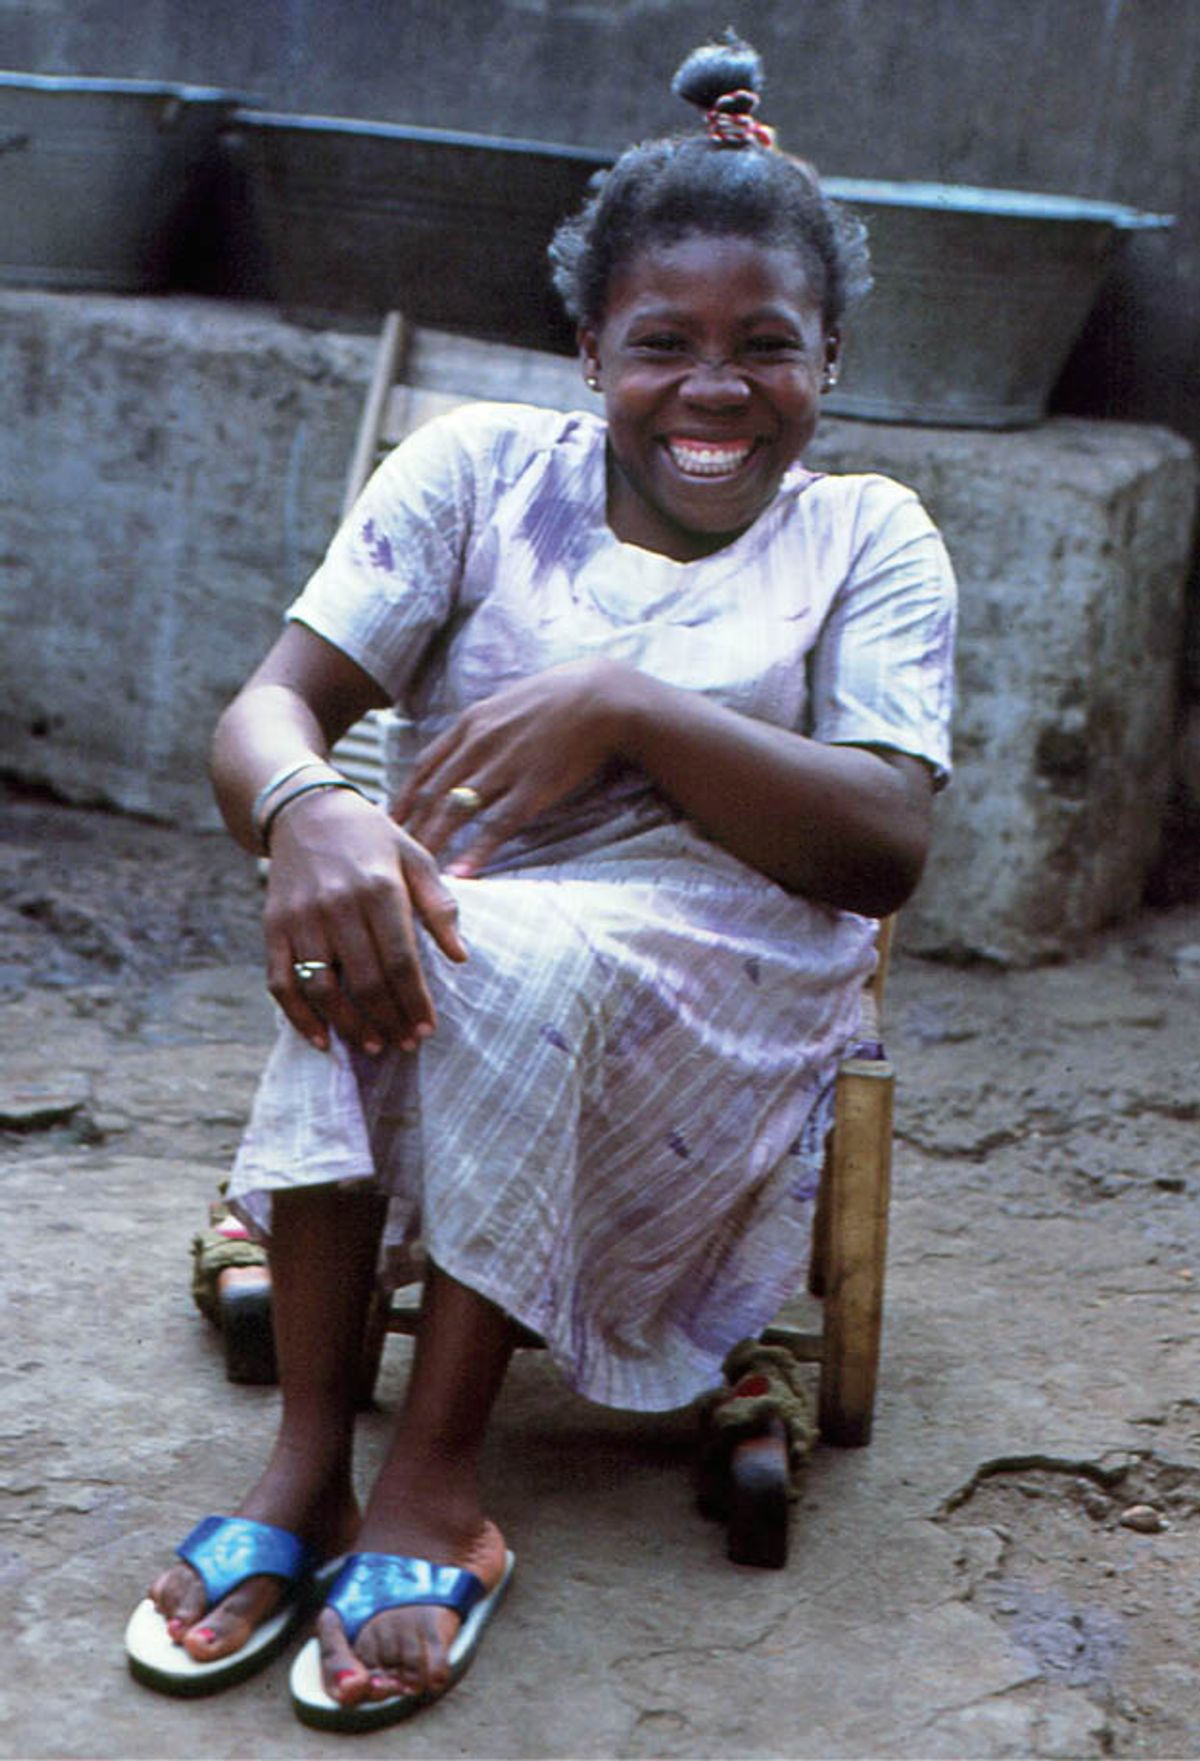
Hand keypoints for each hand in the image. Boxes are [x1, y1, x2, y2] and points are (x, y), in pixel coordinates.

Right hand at [262, 787, 465, 1054]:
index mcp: (379, 888)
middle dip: (389, 1020)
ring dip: (349, 1026)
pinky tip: (322, 1040)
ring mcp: (301, 919)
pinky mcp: (274, 927)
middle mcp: (337, 905)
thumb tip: (460, 956)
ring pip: (323, 988)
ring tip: (373, 1045)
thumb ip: (439, 904)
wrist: (305, 811)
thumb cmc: (371, 838)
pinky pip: (281, 982)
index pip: (400, 960)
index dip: (415, 1001)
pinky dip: (299, 1017)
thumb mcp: (415, 856)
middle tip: (405, 1043)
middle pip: (364, 981)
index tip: (427, 1028)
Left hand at [397, 658, 634, 874]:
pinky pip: (497, 825)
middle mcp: (479, 745)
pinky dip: (477, 851)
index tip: (388, 821)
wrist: (602, 697)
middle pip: (431, 794)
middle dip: (409, 829)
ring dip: (433, 844)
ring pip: (455, 812)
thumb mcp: (507, 703)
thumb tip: (465, 748)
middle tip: (392, 856)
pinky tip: (462, 873)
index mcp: (470, 724)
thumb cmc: (559, 698)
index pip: (423, 767)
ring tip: (417, 872)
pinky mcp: (533, 788)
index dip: (403, 798)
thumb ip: (482, 727)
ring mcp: (504, 768)